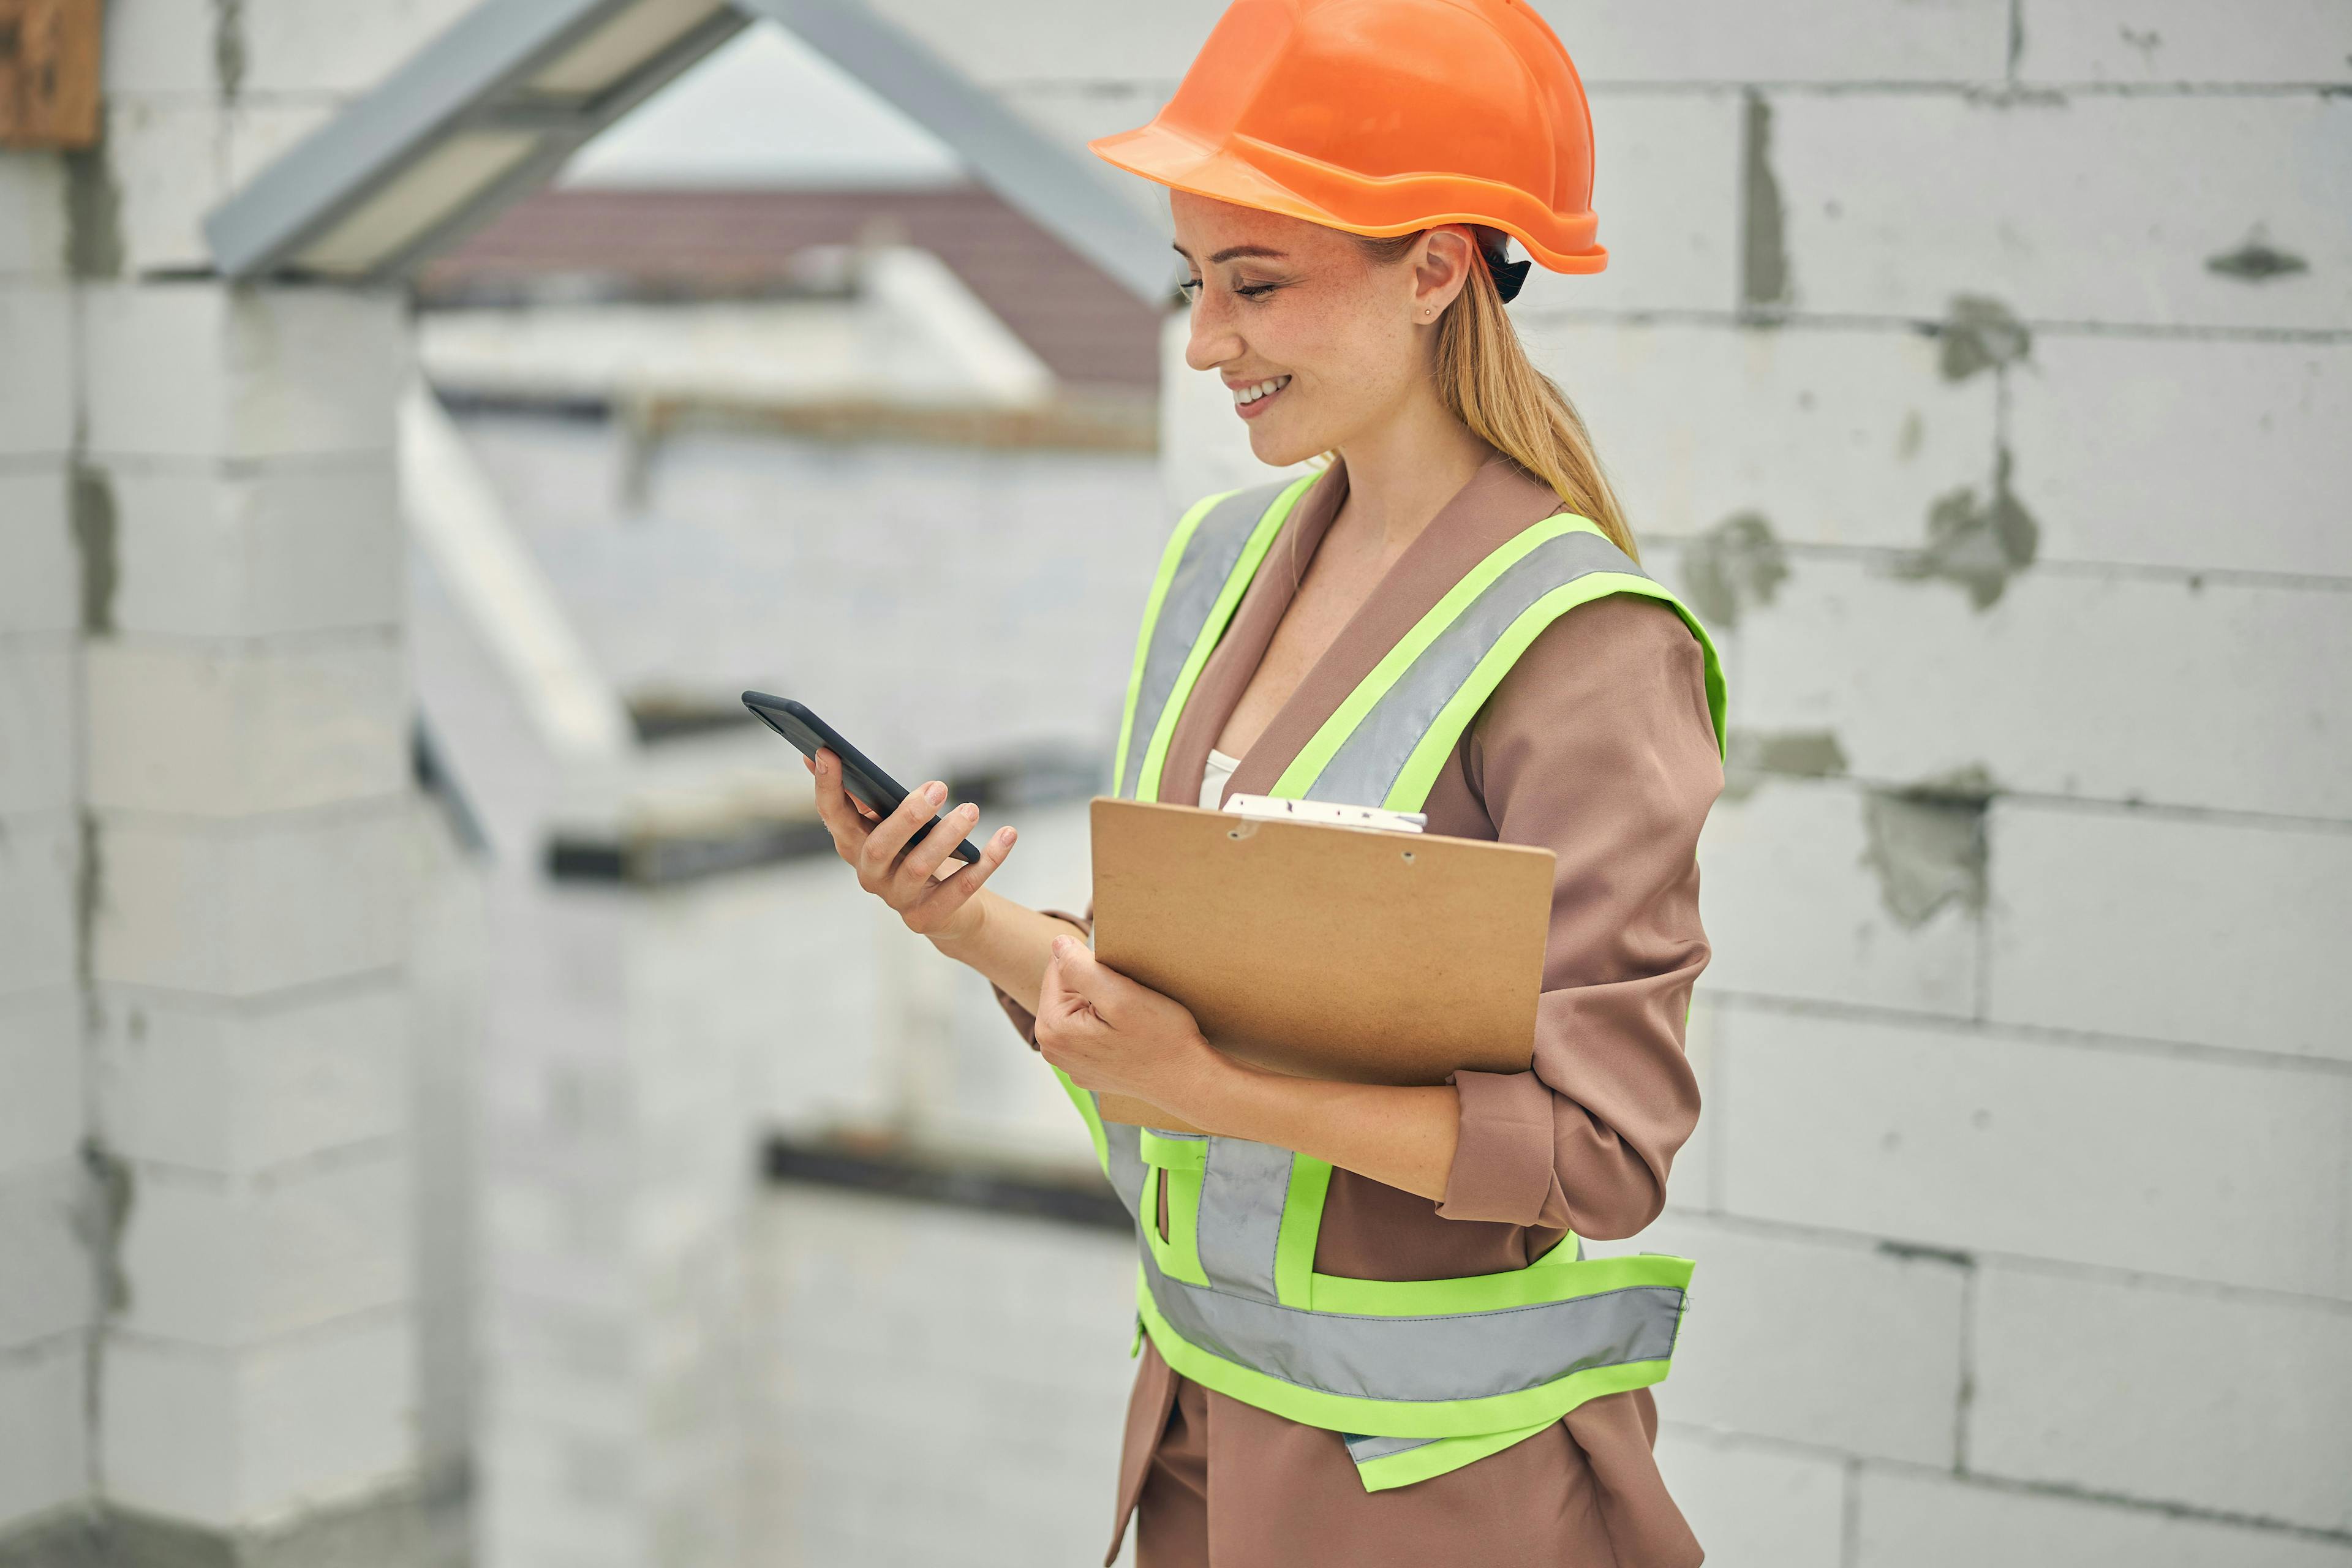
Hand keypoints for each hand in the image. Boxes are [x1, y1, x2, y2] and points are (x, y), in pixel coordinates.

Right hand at [804, 748, 1014, 943]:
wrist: (945, 907)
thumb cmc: (914, 850)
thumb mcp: (889, 821)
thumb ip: (864, 794)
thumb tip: (821, 755)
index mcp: (853, 843)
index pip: (832, 815)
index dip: (826, 786)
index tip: (828, 751)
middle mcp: (868, 873)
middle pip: (878, 847)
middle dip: (907, 816)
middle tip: (939, 787)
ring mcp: (896, 899)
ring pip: (918, 867)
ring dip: (947, 836)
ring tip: (972, 809)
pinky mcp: (927, 918)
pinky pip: (960, 889)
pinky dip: (987, 861)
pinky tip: (1007, 834)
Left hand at [1035, 935, 1219, 1110]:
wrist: (1188, 1081)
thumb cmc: (1161, 1040)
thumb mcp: (1121, 996)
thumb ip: (1080, 968)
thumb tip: (1058, 944)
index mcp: (1052, 1029)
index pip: (1058, 969)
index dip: (1093, 966)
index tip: (1120, 984)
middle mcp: (1054, 1050)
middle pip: (1067, 990)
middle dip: (1096, 985)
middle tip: (1129, 1002)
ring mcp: (1071, 1062)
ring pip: (1081, 1008)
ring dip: (1104, 1003)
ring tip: (1131, 1018)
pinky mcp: (1089, 1068)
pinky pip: (1091, 1030)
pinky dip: (1109, 1024)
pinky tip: (1131, 1035)